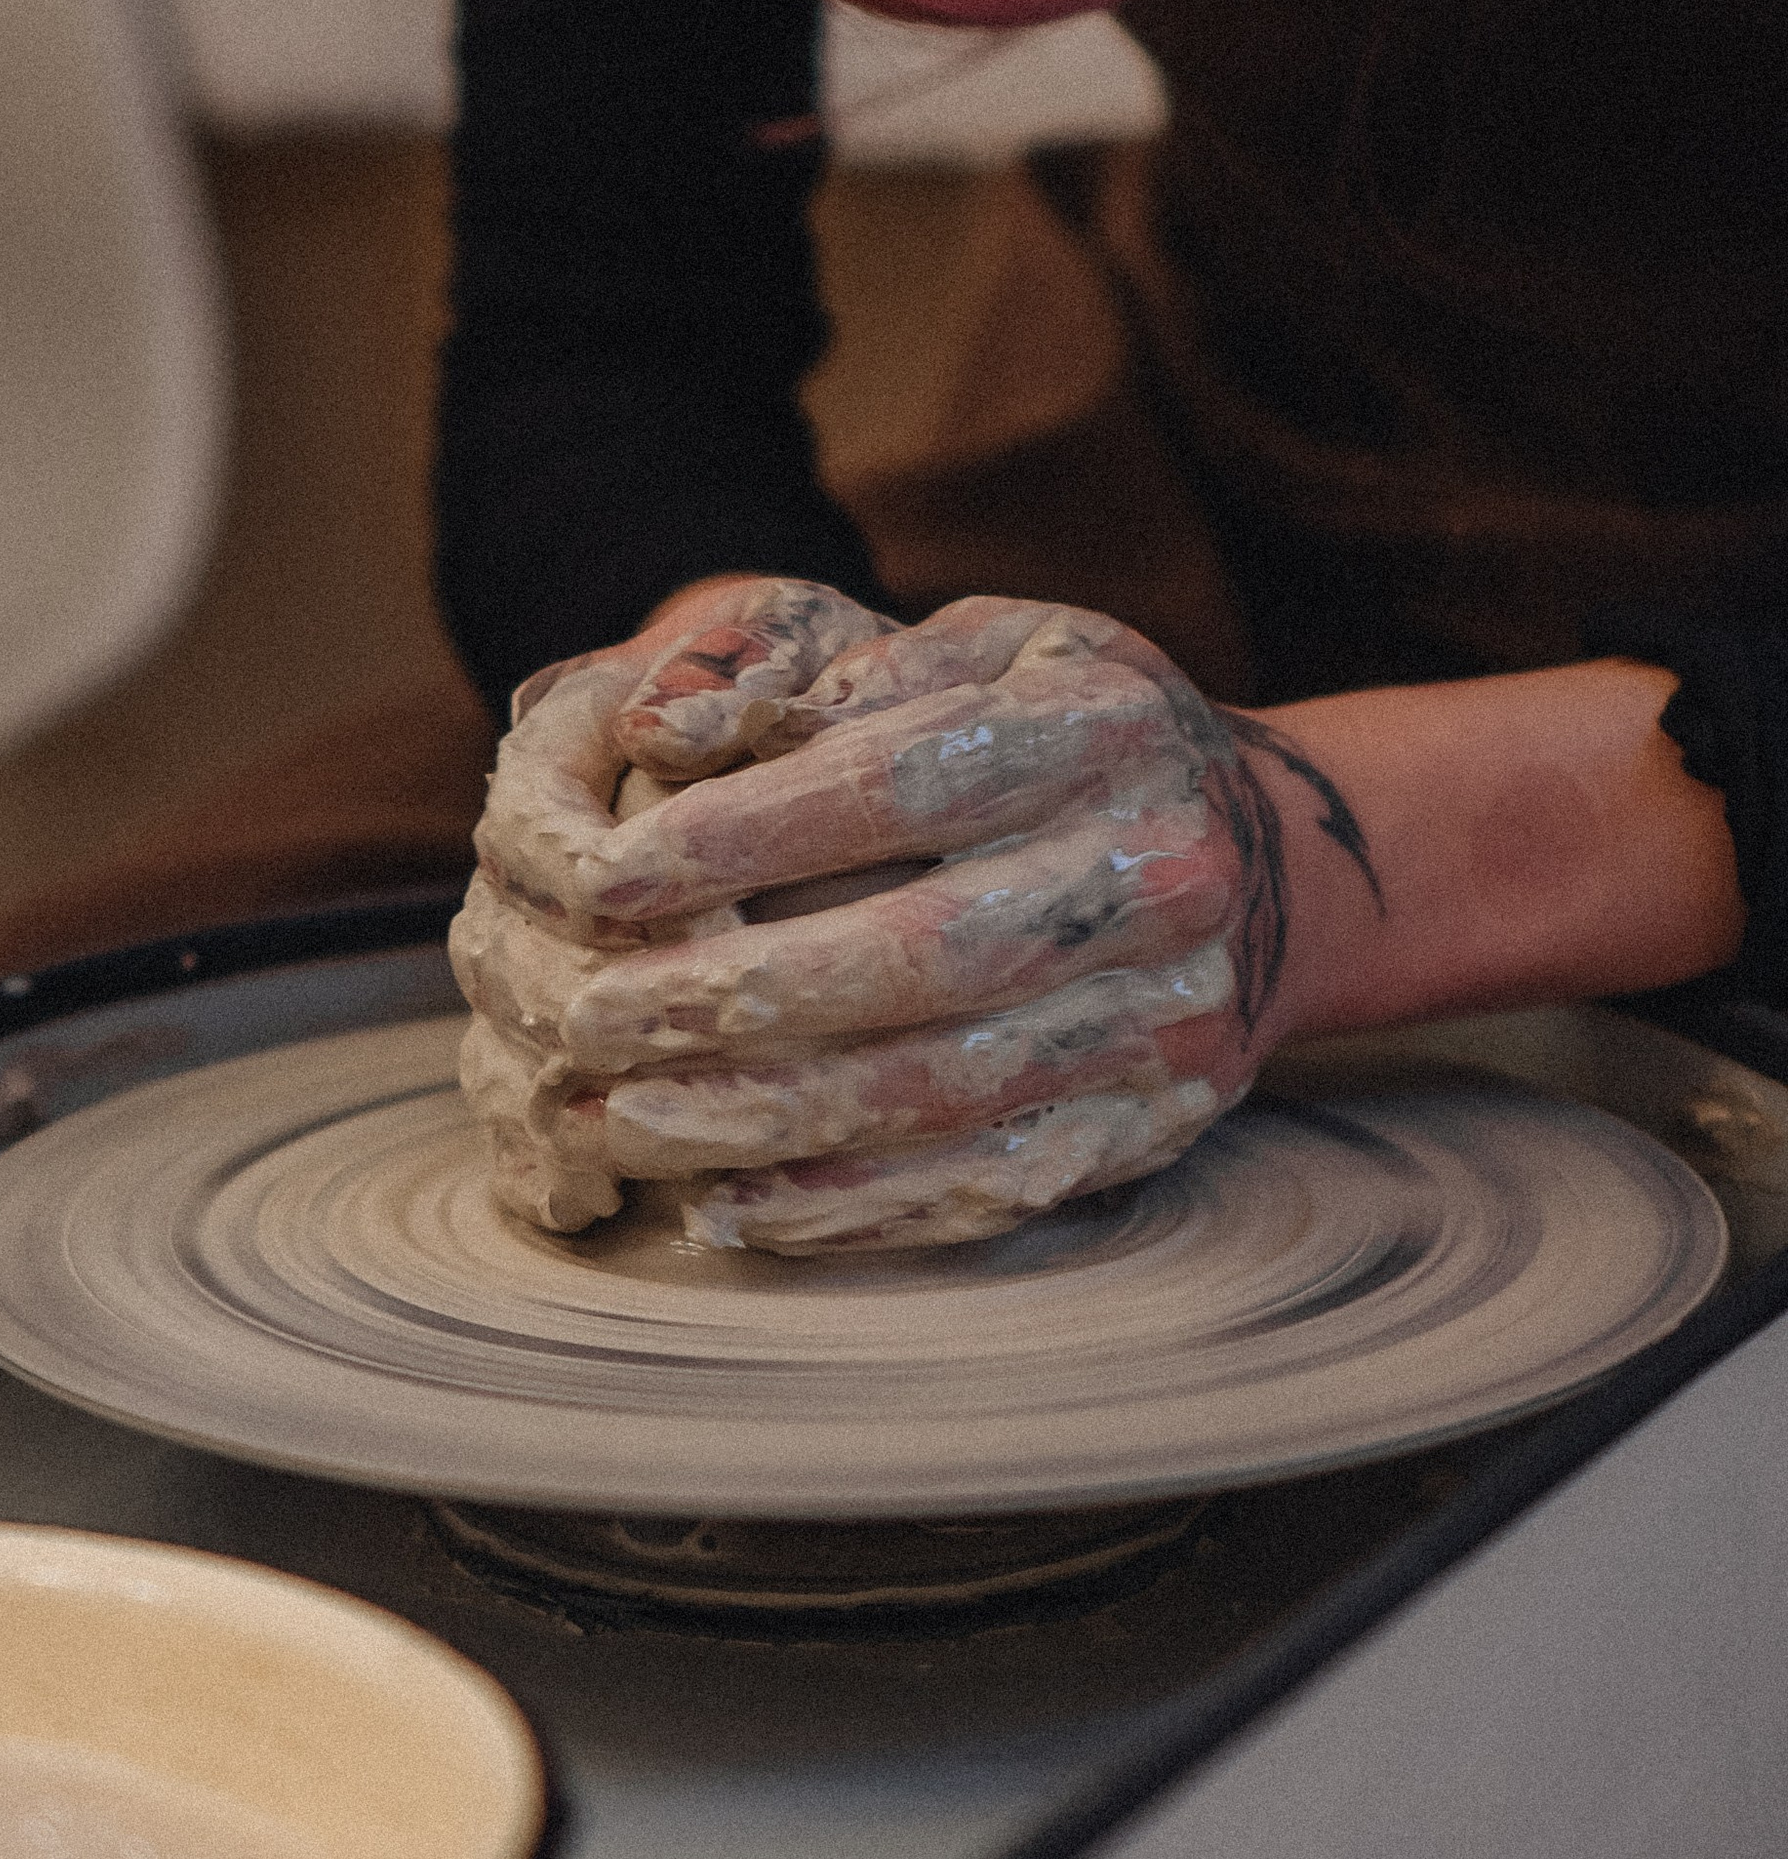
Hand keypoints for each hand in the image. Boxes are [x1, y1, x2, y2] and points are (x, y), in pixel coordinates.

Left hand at [452, 583, 1384, 1251]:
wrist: (1270, 861)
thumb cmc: (1059, 735)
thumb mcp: (982, 647)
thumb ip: (830, 664)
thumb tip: (665, 720)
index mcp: (1107, 727)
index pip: (907, 781)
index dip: (748, 835)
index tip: (608, 876)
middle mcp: (1162, 871)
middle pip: (927, 954)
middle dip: (739, 997)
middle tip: (587, 1020)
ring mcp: (1172, 1014)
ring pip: (947, 1091)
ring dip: (770, 1121)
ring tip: (624, 1123)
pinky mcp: (1156, 1124)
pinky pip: (991, 1187)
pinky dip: (852, 1210)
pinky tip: (730, 1210)